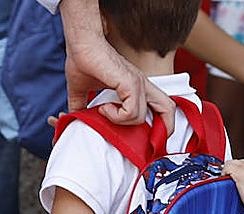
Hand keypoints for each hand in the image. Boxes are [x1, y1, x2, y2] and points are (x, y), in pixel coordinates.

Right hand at [59, 0, 173, 130]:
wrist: (81, 45)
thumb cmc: (82, 62)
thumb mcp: (83, 92)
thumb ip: (84, 108)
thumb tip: (75, 120)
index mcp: (137, 87)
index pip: (160, 107)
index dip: (155, 124)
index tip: (137, 135)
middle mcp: (142, 85)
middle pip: (168, 109)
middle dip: (161, 129)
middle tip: (140, 139)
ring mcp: (137, 83)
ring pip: (142, 117)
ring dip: (121, 122)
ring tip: (105, 112)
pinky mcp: (130, 83)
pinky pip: (131, 112)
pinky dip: (116, 116)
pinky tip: (103, 108)